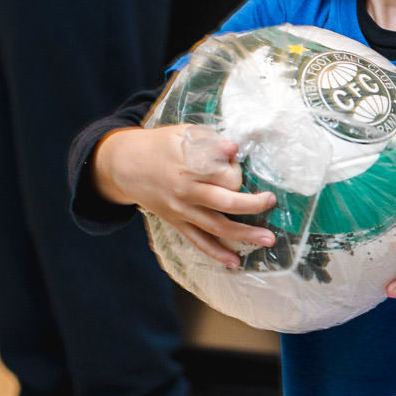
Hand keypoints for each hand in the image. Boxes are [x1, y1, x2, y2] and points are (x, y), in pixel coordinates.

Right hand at [92, 124, 277, 268]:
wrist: (123, 164)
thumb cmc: (158, 145)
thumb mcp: (182, 133)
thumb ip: (210, 140)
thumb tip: (234, 148)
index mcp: (191, 166)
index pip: (226, 174)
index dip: (237, 169)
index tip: (236, 161)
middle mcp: (187, 191)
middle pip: (226, 203)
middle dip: (254, 205)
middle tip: (272, 202)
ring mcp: (182, 210)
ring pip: (217, 227)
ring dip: (245, 235)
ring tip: (268, 240)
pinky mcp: (177, 222)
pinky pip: (199, 241)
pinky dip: (217, 253)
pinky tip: (234, 262)